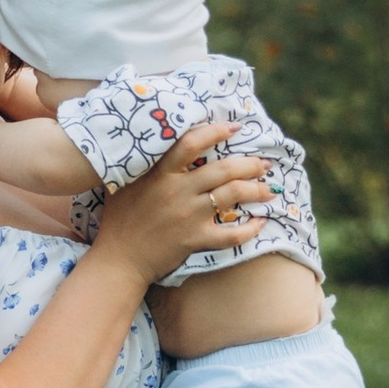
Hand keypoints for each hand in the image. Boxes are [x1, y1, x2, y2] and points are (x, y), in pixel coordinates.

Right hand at [93, 112, 268, 285]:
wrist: (119, 258)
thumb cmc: (119, 219)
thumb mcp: (125, 183)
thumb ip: (145, 165)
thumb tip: (159, 142)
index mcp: (160, 174)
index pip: (191, 143)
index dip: (216, 131)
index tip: (235, 128)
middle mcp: (177, 191)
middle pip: (223, 169)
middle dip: (250, 164)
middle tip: (264, 163)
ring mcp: (188, 216)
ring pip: (232, 195)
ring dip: (256, 190)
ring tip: (269, 189)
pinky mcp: (194, 239)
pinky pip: (230, 234)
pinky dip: (249, 229)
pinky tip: (260, 223)